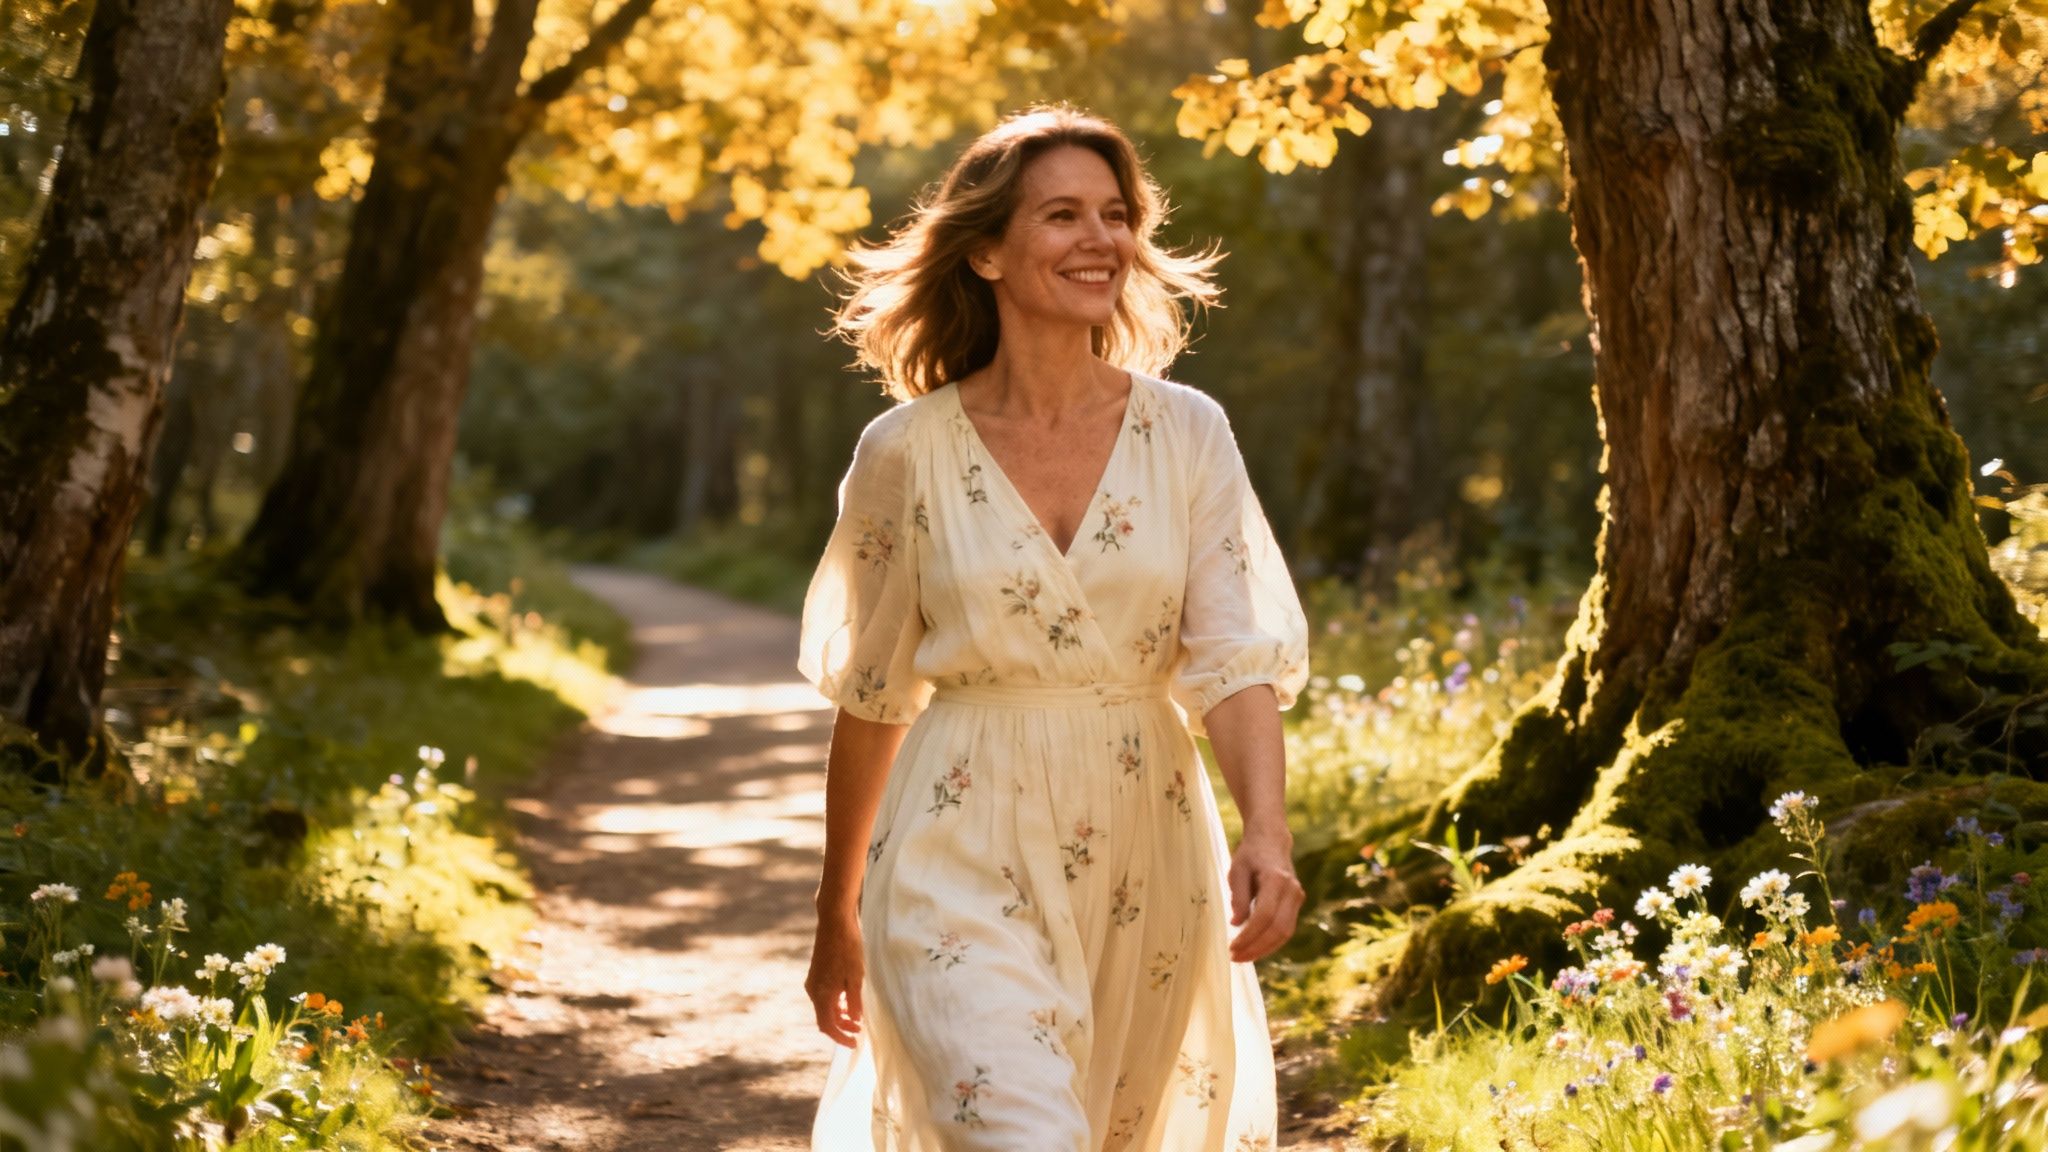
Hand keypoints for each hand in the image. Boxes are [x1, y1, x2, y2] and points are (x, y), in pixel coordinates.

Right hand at [806, 906, 864, 1047]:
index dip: (840, 1037)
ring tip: (858, 1018)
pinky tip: (850, 1001)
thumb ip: (855, 1002)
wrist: (835, 920)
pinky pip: (825, 996)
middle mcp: (813, 990)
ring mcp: (814, 981)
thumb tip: (856, 1021)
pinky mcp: (817, 973)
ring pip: (825, 1007)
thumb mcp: (856, 977)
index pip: (827, 1025)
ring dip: (840, 1015)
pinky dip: (836, 1003)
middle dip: (842, 1027)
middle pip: (825, 1018)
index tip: (854, 1043)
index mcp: (821, 994)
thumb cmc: (848, 948)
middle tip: (860, 1031)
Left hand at [1227, 825, 1302, 962]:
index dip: (1249, 936)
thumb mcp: (1237, 870)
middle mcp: (1291, 890)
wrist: (1271, 841)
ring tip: (1243, 957)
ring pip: (1285, 933)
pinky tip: (1254, 948)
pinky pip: (1286, 928)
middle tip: (1235, 958)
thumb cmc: (1250, 855)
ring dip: (1264, 949)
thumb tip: (1237, 923)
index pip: (1265, 916)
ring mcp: (1297, 897)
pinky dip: (1271, 942)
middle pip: (1278, 929)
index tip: (1232, 947)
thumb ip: (1238, 897)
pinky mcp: (1297, 904)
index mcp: (1276, 880)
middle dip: (1257, 948)